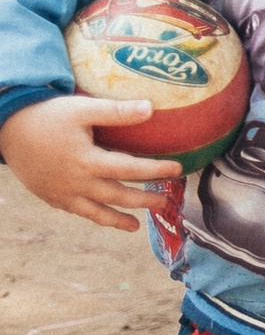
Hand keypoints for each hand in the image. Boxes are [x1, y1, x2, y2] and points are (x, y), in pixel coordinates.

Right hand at [0, 96, 182, 232]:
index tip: (178, 169)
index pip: (130, 170)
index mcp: (88, 161)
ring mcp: (62, 193)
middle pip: (117, 196)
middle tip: (165, 201)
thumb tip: (151, 108)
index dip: (156, 170)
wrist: (6, 129)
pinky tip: (102, 216)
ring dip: (118, 219)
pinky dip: (92, 216)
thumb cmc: (46, 116)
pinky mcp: (49, 196)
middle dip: (144, 199)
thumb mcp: (82, 109)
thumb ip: (117, 112)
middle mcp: (76, 183)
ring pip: (95, 212)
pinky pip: (75, 211)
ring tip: (136, 226)